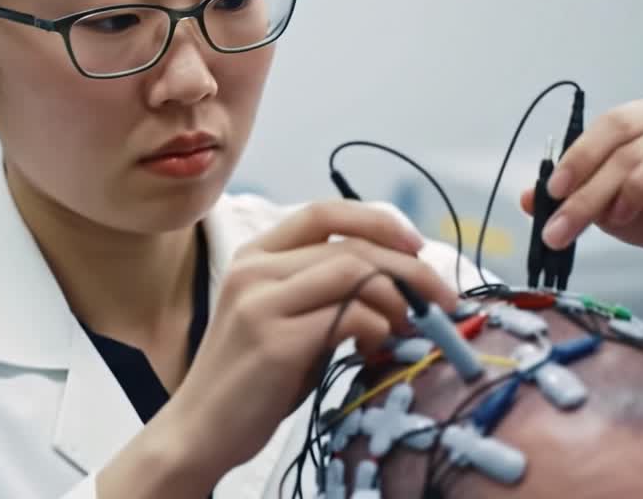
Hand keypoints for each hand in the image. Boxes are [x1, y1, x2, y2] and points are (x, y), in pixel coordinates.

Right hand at [163, 200, 453, 485]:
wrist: (200, 429)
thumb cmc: (253, 377)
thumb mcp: (285, 318)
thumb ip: (326, 291)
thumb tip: (402, 281)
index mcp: (254, 255)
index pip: (324, 212)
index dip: (378, 221)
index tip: (416, 245)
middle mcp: (254, 270)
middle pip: (352, 247)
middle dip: (410, 270)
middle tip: (442, 299)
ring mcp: (261, 303)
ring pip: (355, 275)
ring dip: (399, 300)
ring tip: (410, 328)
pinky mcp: (275, 341)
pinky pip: (349, 317)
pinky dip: (379, 329)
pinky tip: (377, 348)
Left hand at [519, 96, 642, 280]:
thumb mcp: (598, 208)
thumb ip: (564, 199)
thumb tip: (527, 198)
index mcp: (638, 121)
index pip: (604, 128)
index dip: (576, 158)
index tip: (552, 193)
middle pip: (630, 145)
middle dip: (592, 188)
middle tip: (565, 224)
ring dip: (639, 187)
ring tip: (619, 219)